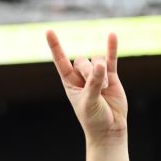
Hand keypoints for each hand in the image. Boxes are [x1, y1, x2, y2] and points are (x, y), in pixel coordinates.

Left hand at [46, 30, 127, 145]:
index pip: (61, 61)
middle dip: (90, 72)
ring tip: (105, 89)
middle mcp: (81, 77)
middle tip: (98, 88)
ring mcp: (96, 75)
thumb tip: (100, 65)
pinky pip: (111, 58)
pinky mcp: (111, 76)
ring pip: (97, 60)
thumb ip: (94, 83)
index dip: (55, 46)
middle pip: (83, 61)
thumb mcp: (89, 102)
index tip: (48, 31)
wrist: (109, 129)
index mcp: (69, 83)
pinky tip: (112, 35)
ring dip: (102, 73)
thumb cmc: (94, 119)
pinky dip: (112, 48)